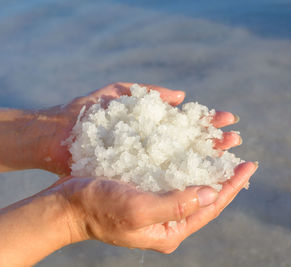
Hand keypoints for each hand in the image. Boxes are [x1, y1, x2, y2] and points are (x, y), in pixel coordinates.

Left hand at [37, 82, 241, 175]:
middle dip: (212, 141)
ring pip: (180, 162)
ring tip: (226, 156)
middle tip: (235, 140)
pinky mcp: (133, 179)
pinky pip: (162, 180)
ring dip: (204, 159)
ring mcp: (143, 163)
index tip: (228, 120)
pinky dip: (181, 179)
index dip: (207, 122)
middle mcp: (150, 145)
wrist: (55, 137)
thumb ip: (148, 92)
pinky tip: (200, 179)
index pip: (186, 124)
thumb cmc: (85, 113)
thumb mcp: (118, 95)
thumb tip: (182, 97)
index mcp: (150, 124)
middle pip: (188, 143)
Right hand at [55, 162, 256, 252]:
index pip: (210, 207)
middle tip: (242, 157)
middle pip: (205, 197)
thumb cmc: (98, 207)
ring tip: (223, 150)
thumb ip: (175, 204)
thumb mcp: (138, 208)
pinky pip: (175, 178)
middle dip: (224, 176)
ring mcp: (158, 207)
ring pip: (192, 185)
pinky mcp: (147, 193)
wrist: (67, 205)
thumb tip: (211, 194)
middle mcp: (167, 221)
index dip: (231, 185)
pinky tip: (194, 151)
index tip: (249, 165)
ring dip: (208, 167)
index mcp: (170, 230)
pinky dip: (188, 164)